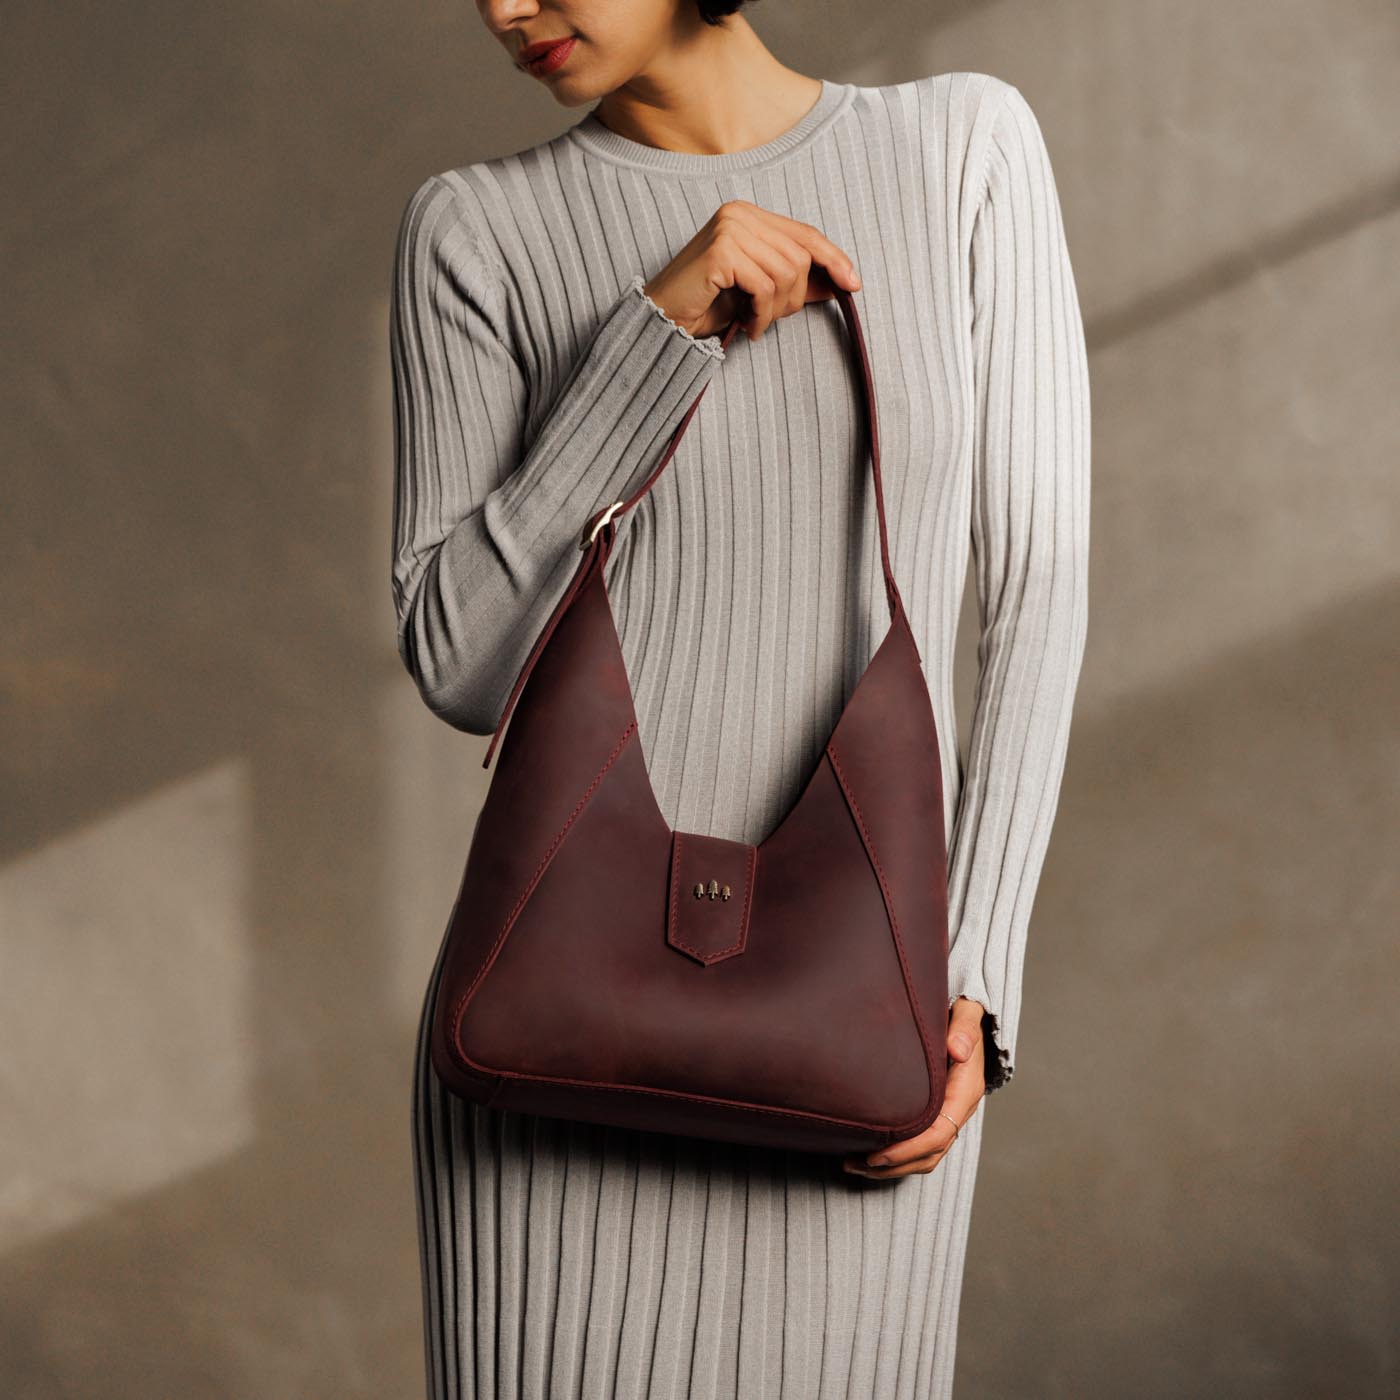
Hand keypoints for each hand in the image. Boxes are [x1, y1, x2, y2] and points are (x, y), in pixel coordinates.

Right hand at [642, 199, 861, 343]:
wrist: (663, 318)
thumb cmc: (707, 304)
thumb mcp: (760, 290)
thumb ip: (796, 281)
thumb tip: (841, 282)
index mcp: (749, 215)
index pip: (806, 233)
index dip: (834, 258)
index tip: (853, 285)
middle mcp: (740, 214)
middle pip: (800, 256)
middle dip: (795, 297)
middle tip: (771, 318)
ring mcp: (730, 229)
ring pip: (786, 274)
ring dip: (776, 310)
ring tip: (755, 322)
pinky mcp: (721, 251)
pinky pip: (764, 287)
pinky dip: (762, 315)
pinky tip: (748, 325)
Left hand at [841, 997, 986, 1179]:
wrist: (967, 1019)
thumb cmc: (962, 1016)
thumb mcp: (965, 1015)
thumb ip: (963, 1029)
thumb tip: (958, 1049)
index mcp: (965, 1090)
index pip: (939, 1133)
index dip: (909, 1149)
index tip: (878, 1155)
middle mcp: (959, 1109)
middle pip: (930, 1152)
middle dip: (894, 1164)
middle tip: (856, 1164)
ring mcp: (950, 1114)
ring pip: (925, 1156)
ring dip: (892, 1167)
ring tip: (855, 1165)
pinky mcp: (938, 1114)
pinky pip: (921, 1146)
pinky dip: (897, 1157)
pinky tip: (868, 1153)